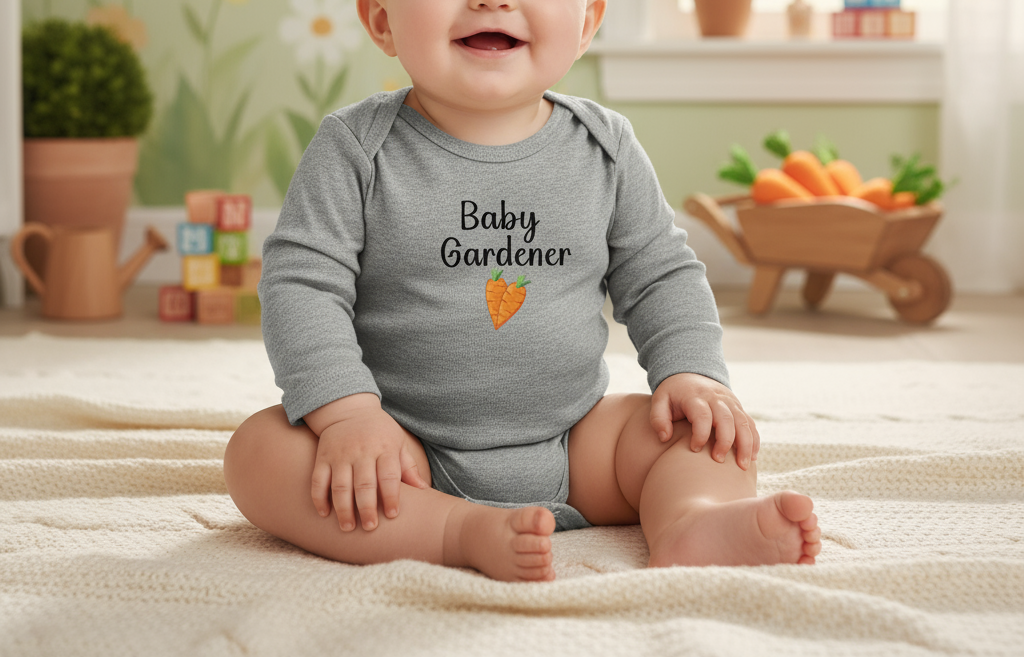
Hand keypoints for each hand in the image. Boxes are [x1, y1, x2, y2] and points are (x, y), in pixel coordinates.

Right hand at [305, 394, 428, 530]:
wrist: (350, 410)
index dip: (390, 496)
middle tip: (370, 527)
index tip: (392, 514)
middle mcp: (361, 452)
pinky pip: (318, 480)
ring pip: (340, 486)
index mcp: (384, 448)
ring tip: (348, 528)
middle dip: (367, 508)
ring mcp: (340, 455)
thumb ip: (408, 467)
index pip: (388, 476)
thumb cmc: (380, 432)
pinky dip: (319, 498)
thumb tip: (425, 490)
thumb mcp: (398, 443)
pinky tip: (324, 514)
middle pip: (364, 484)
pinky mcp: (323, 458)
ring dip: (343, 509)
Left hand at [649, 372, 759, 469]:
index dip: (700, 434)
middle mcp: (716, 398)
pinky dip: (754, 440)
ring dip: (746, 444)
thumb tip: (664, 438)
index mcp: (695, 397)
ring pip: (743, 422)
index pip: (702, 415)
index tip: (694, 449)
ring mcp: (730, 402)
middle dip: (725, 441)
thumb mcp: (660, 400)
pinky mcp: (738, 408)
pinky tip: (752, 457)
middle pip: (727, 419)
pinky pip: (750, 423)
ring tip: (742, 466)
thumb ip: (658, 418)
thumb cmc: (673, 394)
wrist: (690, 375)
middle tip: (718, 460)